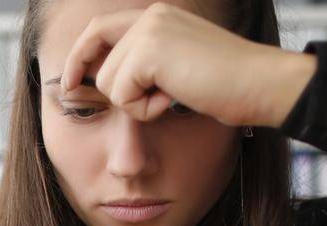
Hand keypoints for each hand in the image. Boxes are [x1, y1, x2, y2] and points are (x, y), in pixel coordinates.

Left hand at [60, 3, 316, 127]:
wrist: (260, 85)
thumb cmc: (229, 86)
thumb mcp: (180, 69)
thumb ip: (147, 65)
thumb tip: (100, 79)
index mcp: (160, 15)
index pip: (102, 28)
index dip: (80, 53)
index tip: (69, 80)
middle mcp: (151, 15)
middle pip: (96, 50)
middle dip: (80, 73)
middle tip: (67, 93)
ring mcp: (149, 30)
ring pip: (109, 81)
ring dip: (136, 103)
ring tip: (172, 98)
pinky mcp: (148, 51)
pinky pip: (121, 95)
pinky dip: (145, 109)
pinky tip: (175, 100)